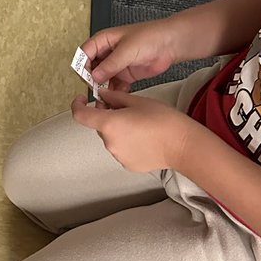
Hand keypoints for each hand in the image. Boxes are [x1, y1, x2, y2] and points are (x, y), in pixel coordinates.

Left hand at [71, 88, 193, 172]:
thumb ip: (114, 97)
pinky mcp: (128, 164)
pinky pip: (122, 149)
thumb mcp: (137, 101)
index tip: (82, 100)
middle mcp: (109, 142)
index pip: (80, 115)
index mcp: (108, 124)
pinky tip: (145, 138)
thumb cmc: (163, 120)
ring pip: (112, 138)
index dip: (77, 105)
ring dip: (119, 130)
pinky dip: (127, 142)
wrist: (183, 145)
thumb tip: (102, 95)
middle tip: (127, 109)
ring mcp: (118, 155)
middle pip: (100, 126)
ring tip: (141, 125)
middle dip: (108, 116)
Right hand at [82, 19, 180, 93]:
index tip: (87, 77)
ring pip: (102, 79)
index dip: (83, 66)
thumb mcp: (127, 50)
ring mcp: (116, 64)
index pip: (84, 54)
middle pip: (91, 68)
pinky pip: (114, 85)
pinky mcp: (125, 74)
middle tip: (97, 88)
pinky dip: (114, 91)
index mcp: (103, 41)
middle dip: (92, 79)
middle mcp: (108, 53)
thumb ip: (110, 64)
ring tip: (105, 96)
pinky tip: (117, 95)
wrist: (170, 44)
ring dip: (103, 88)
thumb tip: (94, 76)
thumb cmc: (150, 36)